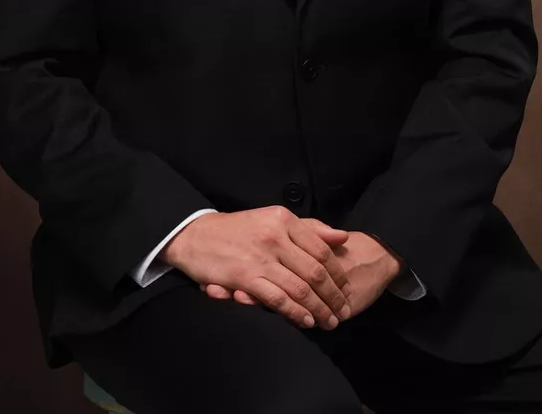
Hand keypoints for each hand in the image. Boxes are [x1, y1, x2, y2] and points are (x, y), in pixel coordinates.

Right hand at [162, 206, 353, 328]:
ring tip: (329, 322)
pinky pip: (278, 299)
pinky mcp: (245, 277)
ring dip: (319, 309)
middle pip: (316, 272)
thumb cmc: (237, 230)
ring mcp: (260, 258)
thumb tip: (342, 238)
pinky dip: (295, 312)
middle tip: (343, 312)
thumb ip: (309, 228)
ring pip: (300, 288)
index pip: (322, 250)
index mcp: (284, 220)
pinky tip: (306, 321)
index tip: (346, 290)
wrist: (195, 235)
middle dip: (334, 296)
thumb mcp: (273, 219)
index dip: (338, 274)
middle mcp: (275, 237)